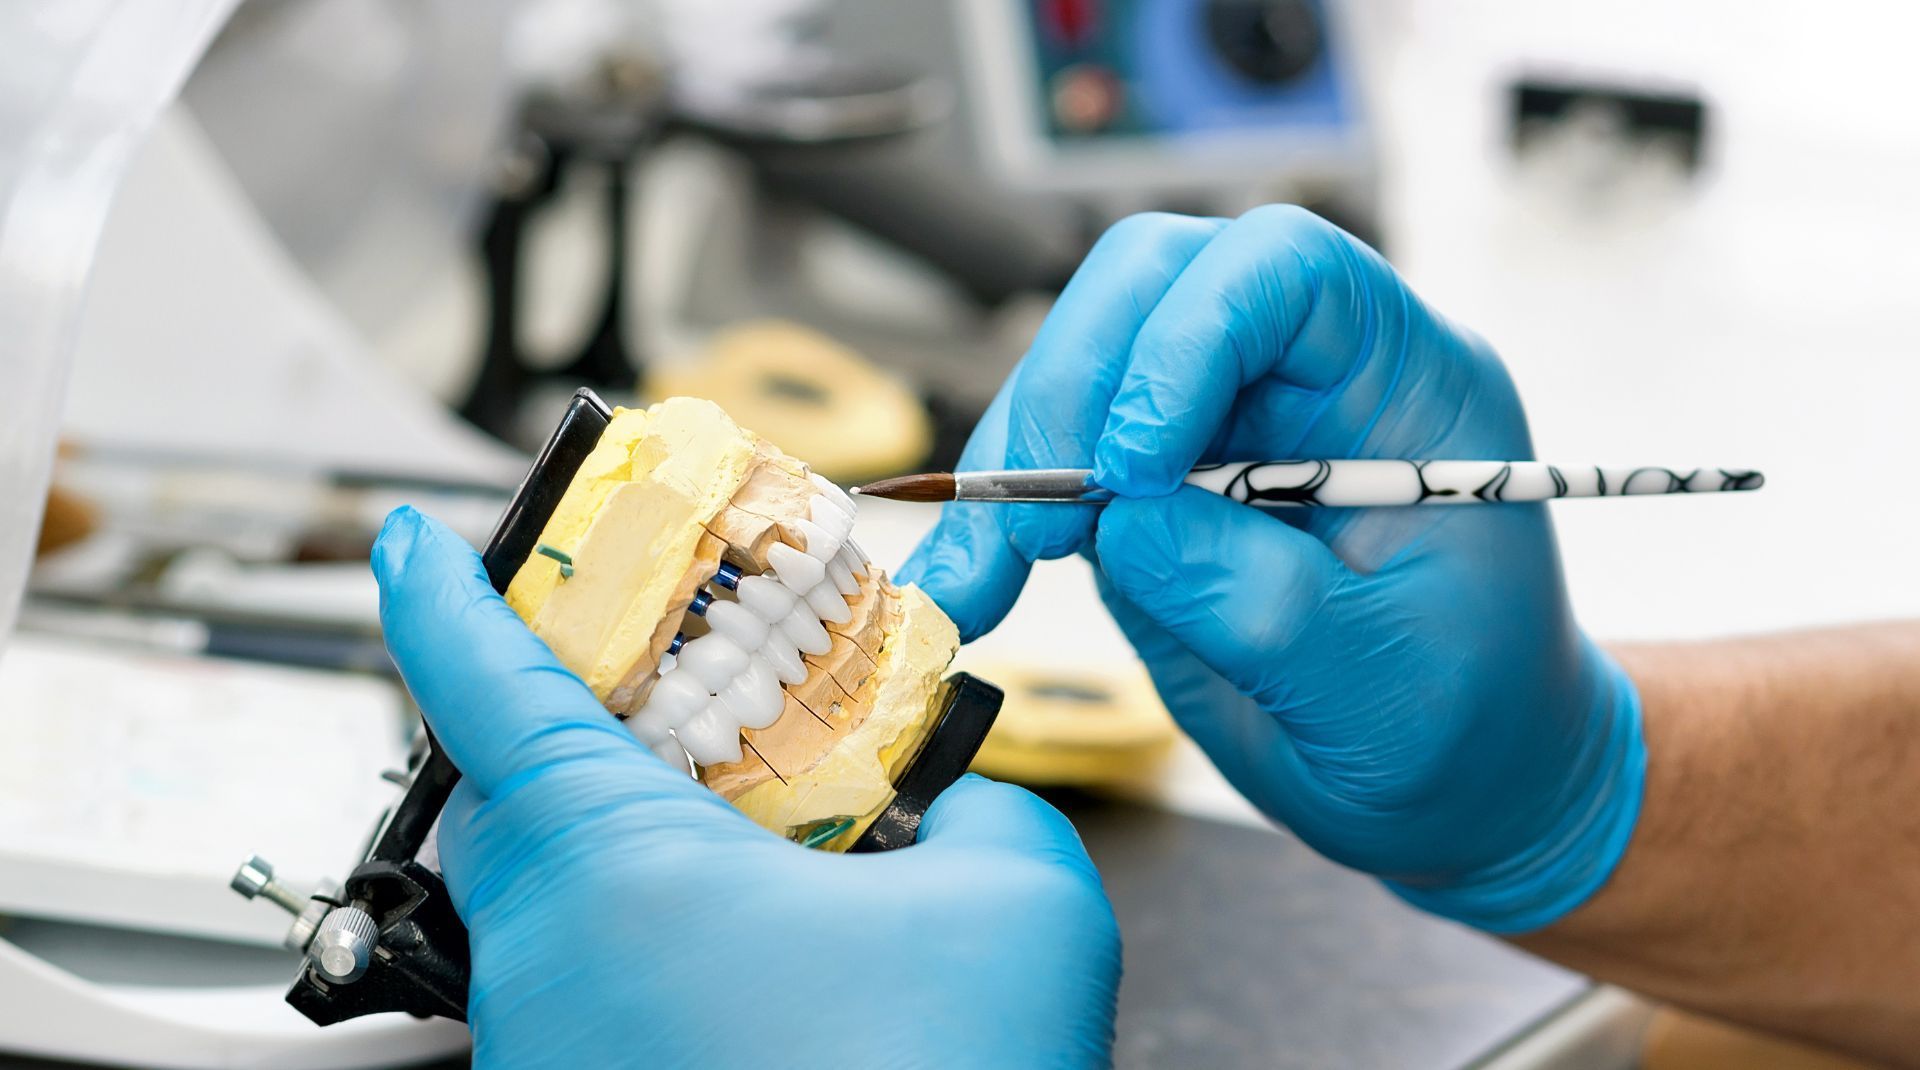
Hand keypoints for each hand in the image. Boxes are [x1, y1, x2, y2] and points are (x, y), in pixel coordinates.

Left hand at [373, 507, 1118, 1067]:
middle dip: (592, 731)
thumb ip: (982, 803)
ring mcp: (551, 1048)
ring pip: (563, 900)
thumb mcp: (1017, 897)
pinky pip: (594, 985)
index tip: (410, 540)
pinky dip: (661, 947)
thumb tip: (958, 804)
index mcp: (615, 863)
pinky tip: (772, 964)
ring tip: (771, 853)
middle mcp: (548, 958)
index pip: (480, 682)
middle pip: (520, 792)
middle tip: (686, 701)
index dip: (440, 591)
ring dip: (646, 854)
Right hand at [899, 207, 1643, 932]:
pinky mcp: (1149, 487)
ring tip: (979, 582)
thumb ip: (1257, 597)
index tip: (1135, 467)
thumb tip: (1123, 519)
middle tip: (1037, 524)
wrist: (1451, 788)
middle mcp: (1300, 372)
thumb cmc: (1462, 724)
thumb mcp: (1381, 685)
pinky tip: (973, 588)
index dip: (1191, 335)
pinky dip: (996, 517)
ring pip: (1079, 364)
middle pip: (1151, 283)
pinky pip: (1049, 457)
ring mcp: (1217, 422)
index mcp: (1401, 378)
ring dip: (1009, 464)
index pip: (1284, 269)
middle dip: (1071, 389)